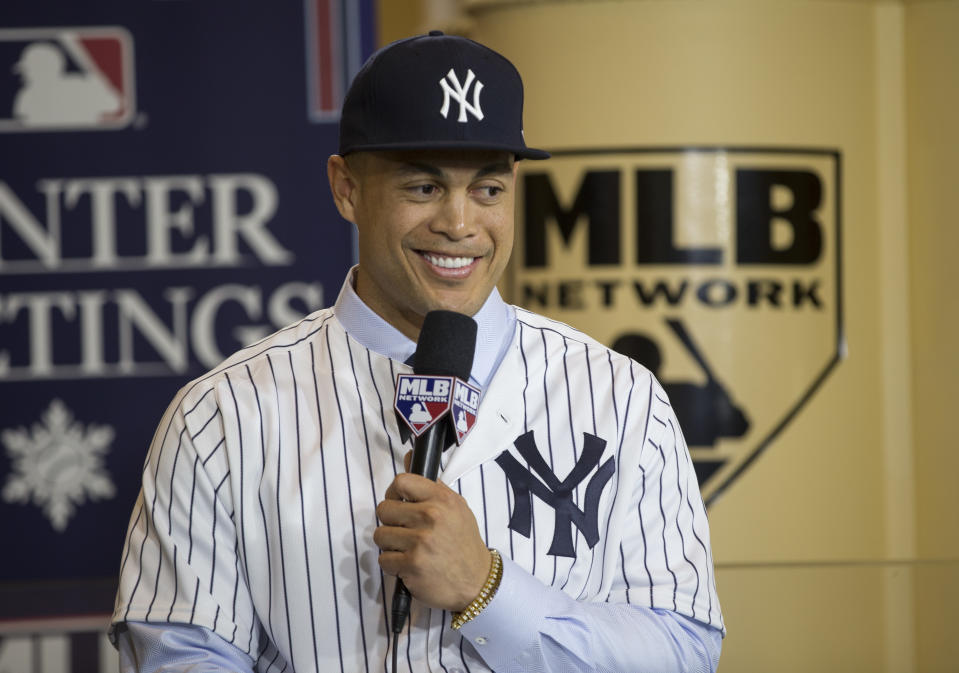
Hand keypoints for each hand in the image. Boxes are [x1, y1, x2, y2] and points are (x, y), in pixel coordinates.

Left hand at [374, 456, 491, 611]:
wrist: (477, 581)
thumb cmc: (463, 542)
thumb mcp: (456, 507)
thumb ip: (431, 485)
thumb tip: (408, 456)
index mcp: (442, 499)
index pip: (401, 482)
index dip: (394, 493)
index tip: (399, 503)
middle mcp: (431, 516)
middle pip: (384, 509)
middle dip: (390, 522)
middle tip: (404, 530)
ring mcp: (421, 541)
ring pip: (380, 535)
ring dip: (390, 545)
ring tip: (407, 549)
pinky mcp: (412, 565)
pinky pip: (384, 560)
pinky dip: (393, 565)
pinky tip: (409, 565)